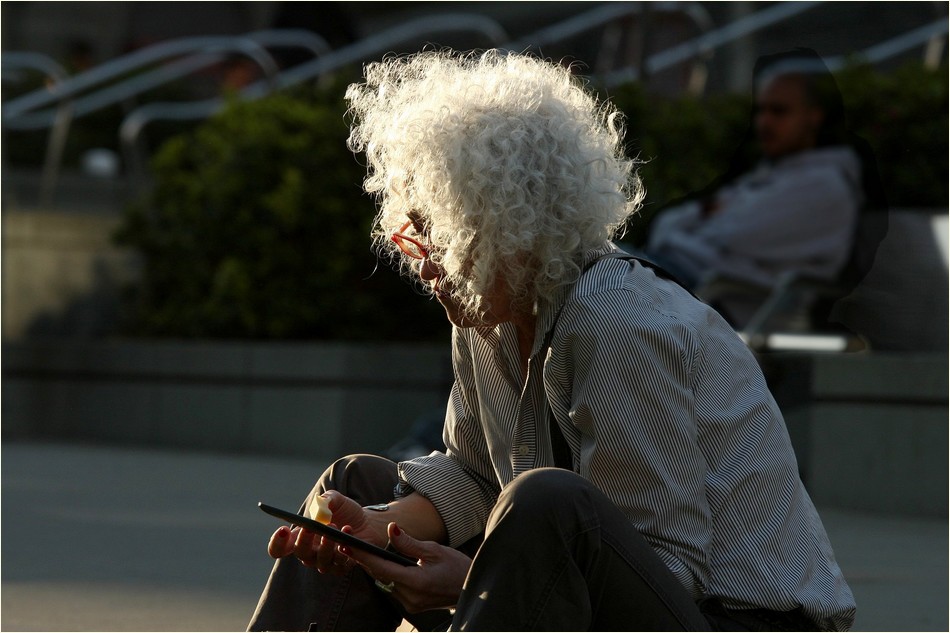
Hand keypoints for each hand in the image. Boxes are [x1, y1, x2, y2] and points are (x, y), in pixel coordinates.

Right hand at [266, 491, 386, 575]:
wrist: (367, 522)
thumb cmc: (345, 511)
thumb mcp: (335, 500)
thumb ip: (326, 499)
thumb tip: (321, 504)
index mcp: (300, 537)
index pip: (279, 548)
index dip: (277, 543)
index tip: (283, 530)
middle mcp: (310, 552)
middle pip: (300, 553)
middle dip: (304, 540)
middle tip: (310, 527)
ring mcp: (325, 562)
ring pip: (320, 560)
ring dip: (326, 544)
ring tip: (333, 526)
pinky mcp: (341, 567)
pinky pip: (339, 563)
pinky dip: (344, 549)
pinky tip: (349, 532)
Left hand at [342, 522, 471, 612]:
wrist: (471, 589)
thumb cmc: (457, 568)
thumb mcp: (435, 550)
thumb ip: (409, 544)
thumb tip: (392, 530)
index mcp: (416, 582)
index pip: (382, 568)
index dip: (363, 556)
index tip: (348, 544)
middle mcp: (410, 597)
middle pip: (379, 576)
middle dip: (362, 559)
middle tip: (346, 543)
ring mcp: (410, 603)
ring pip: (384, 582)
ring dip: (373, 567)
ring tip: (357, 550)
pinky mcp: (412, 605)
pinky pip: (392, 587)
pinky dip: (385, 574)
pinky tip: (379, 563)